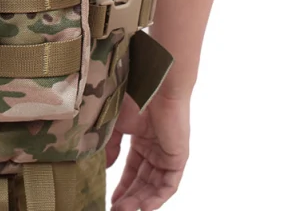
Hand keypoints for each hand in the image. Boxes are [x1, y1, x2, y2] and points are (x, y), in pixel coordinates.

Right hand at [105, 92, 189, 210]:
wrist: (153, 85)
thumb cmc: (132, 97)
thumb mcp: (115, 125)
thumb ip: (111, 147)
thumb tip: (106, 169)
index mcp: (142, 141)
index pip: (132, 171)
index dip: (121, 186)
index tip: (109, 200)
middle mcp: (156, 150)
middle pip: (142, 182)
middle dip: (129, 198)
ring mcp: (167, 154)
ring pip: (154, 186)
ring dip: (140, 201)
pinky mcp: (178, 158)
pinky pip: (169, 184)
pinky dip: (158, 197)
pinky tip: (144, 207)